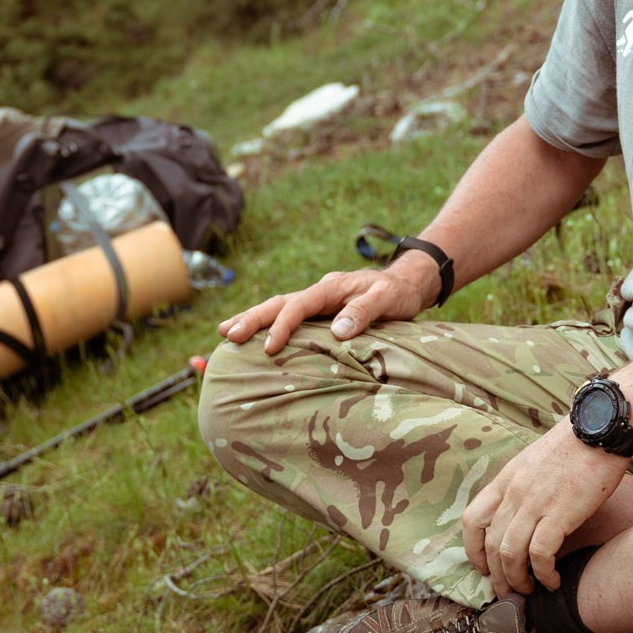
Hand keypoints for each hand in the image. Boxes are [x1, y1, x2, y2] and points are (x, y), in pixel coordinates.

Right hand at [218, 255, 435, 354]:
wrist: (407, 284)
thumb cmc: (399, 294)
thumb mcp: (388, 300)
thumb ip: (364, 312)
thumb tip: (337, 331)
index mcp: (330, 287)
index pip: (299, 305)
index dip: (282, 326)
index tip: (270, 348)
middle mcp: (319, 292)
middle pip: (278, 302)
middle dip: (251, 318)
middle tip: (226, 334)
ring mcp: (318, 302)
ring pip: (278, 308)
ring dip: (253, 319)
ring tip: (226, 333)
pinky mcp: (320, 313)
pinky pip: (289, 317)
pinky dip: (269, 325)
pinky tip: (254, 338)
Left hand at [463, 422, 626, 595]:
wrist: (599, 427)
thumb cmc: (575, 444)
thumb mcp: (535, 461)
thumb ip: (522, 486)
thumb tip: (521, 515)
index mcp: (506, 479)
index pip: (472, 519)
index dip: (473, 549)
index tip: (484, 567)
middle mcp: (514, 493)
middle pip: (491, 544)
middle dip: (496, 575)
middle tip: (507, 592)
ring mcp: (535, 503)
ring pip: (510, 553)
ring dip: (517, 580)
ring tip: (529, 590)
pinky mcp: (560, 513)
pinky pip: (540, 554)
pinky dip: (544, 574)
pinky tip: (553, 581)